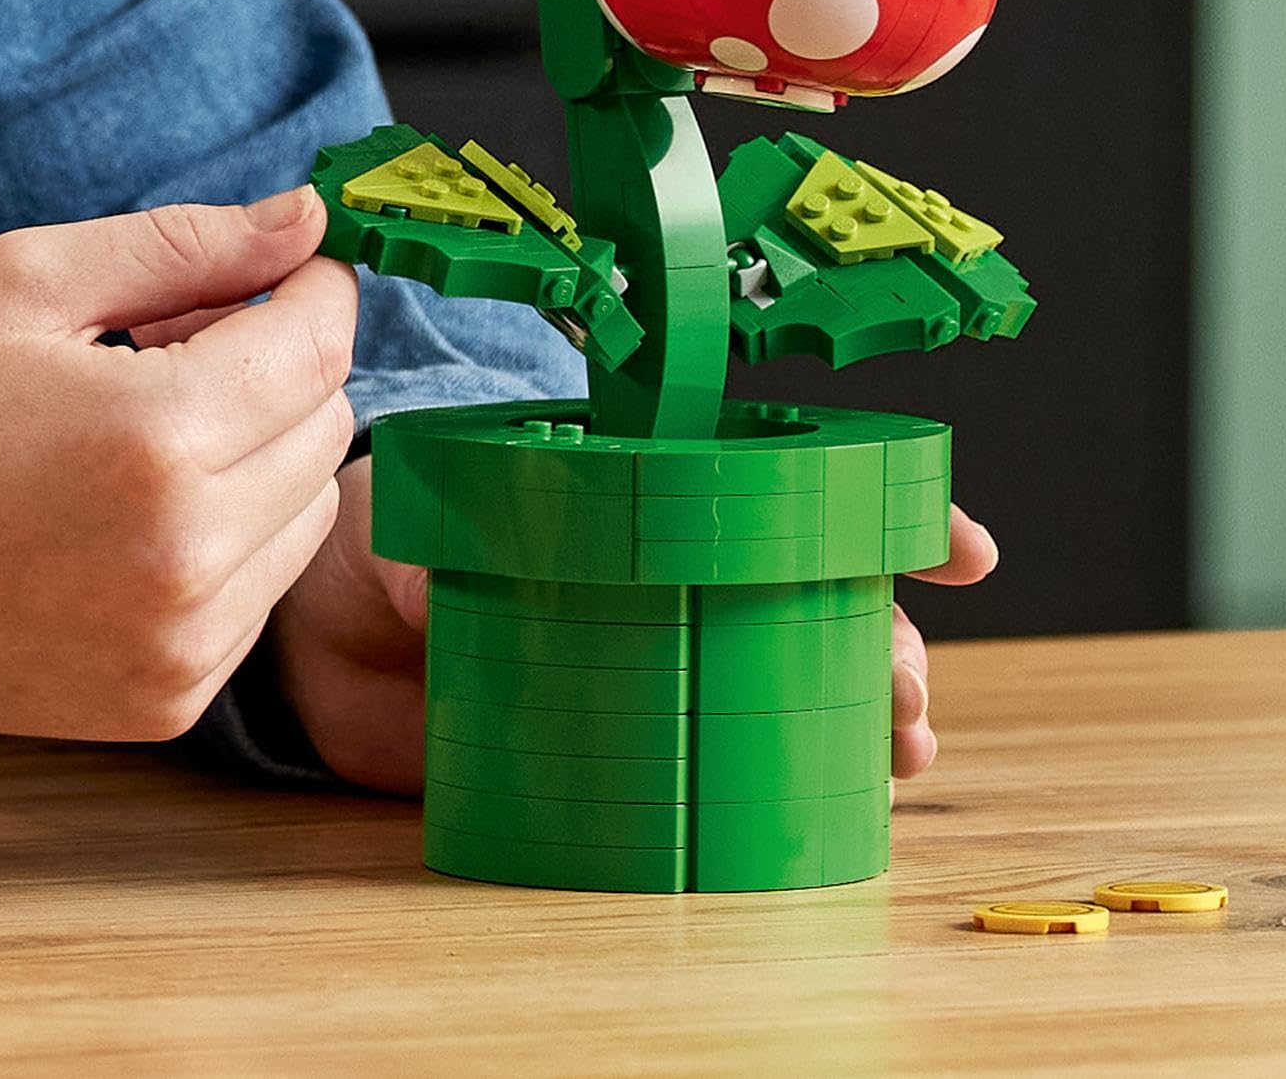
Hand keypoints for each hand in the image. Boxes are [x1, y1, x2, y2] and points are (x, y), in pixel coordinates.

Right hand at [0, 185, 356, 741]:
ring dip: (259, 455)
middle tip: (178, 340)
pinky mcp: (167, 702)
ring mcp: (181, 644)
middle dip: (277, 366)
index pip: (321, 344)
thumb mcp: (28, 281)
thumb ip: (186, 244)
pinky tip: (124, 510)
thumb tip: (309, 219)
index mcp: (156, 435)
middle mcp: (187, 554)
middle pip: (327, 426)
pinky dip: (225, 539)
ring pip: (306, 513)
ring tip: (146, 426)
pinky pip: (258, 593)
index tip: (279, 271)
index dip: (312, 289)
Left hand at [266, 469, 1000, 791]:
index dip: (882, 502)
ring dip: (867, 706)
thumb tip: (423, 588)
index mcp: (633, 487)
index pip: (777, 479)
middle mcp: (667, 568)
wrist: (323, 639)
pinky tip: (844, 806)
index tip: (962, 546)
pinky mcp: (628, 740)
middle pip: (814, 590)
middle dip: (891, 633)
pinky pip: (728, 760)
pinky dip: (793, 781)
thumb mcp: (395, 521)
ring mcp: (656, 655)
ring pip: (796, 676)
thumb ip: (415, 549)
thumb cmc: (379, 538)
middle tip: (913, 682)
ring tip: (903, 745)